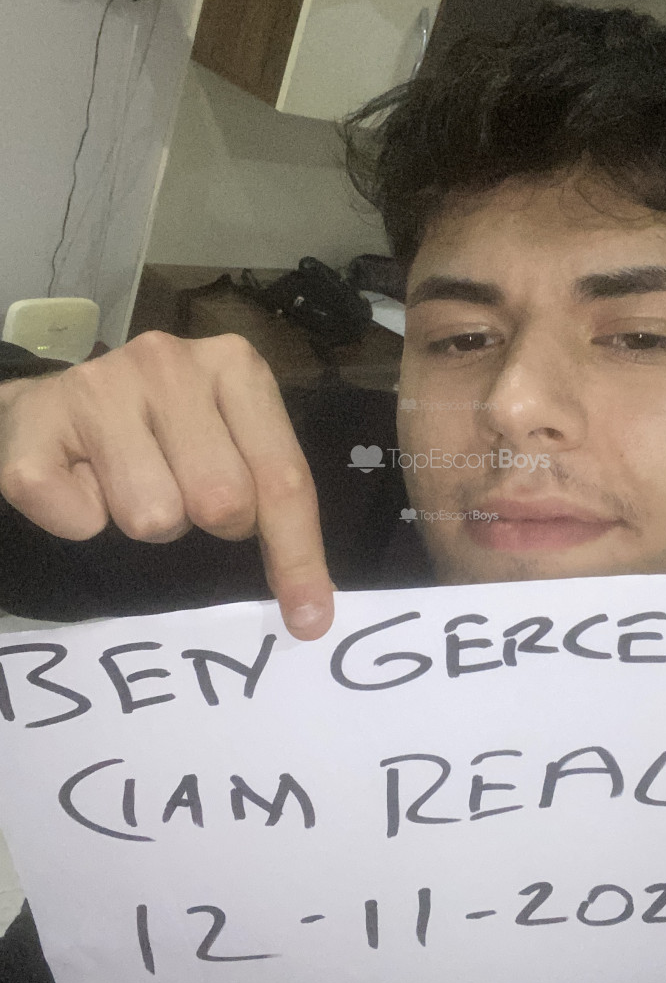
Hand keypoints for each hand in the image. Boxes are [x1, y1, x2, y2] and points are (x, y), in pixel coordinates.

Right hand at [0, 332, 334, 638]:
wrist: (50, 407)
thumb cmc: (158, 432)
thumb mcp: (230, 442)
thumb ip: (274, 501)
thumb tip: (312, 608)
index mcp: (234, 366)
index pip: (283, 477)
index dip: (298, 555)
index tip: (309, 619)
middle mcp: (170, 363)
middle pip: (222, 503)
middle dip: (204, 520)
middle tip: (178, 489)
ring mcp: (99, 385)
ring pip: (152, 517)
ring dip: (142, 519)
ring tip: (126, 479)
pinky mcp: (36, 419)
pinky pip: (79, 520)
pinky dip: (79, 522)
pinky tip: (79, 480)